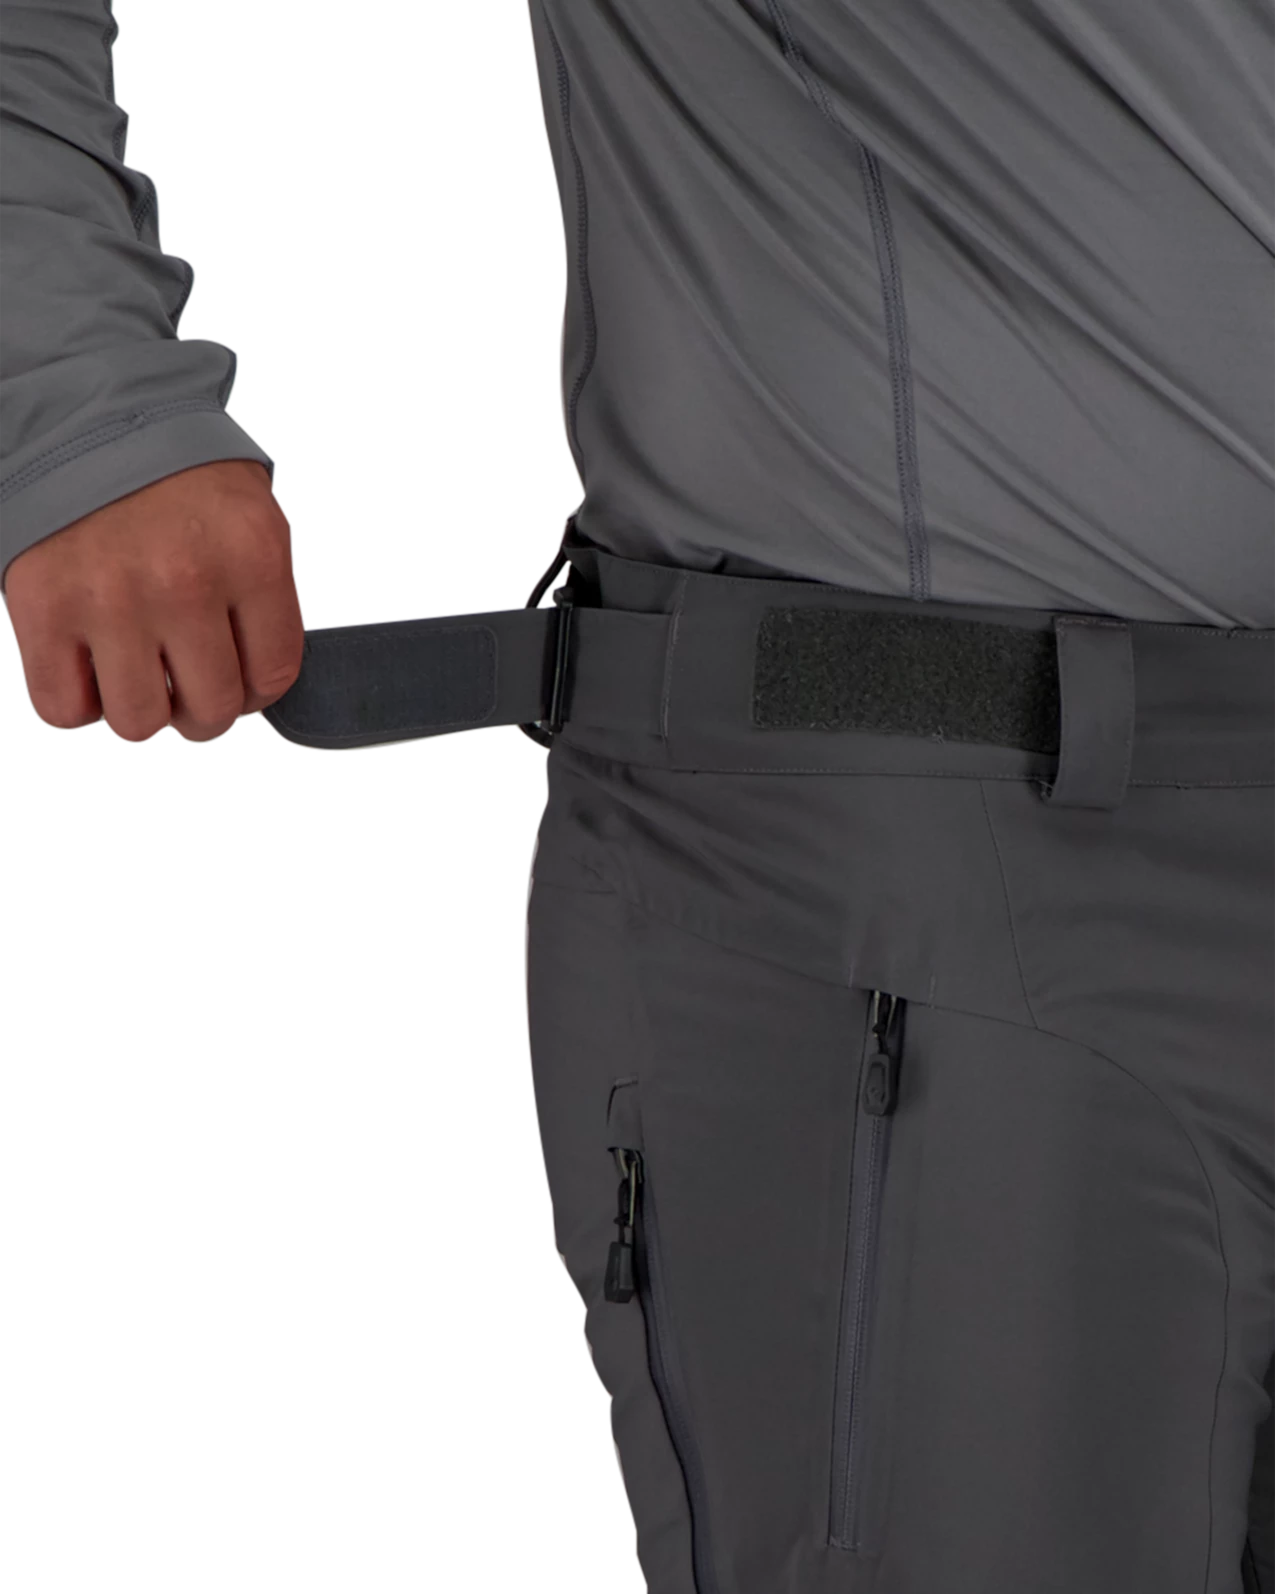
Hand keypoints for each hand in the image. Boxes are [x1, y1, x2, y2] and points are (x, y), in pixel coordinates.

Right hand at [4, 459, 304, 743]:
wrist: (86, 420)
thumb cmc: (175, 477)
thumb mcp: (250, 520)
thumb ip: (263, 601)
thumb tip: (258, 681)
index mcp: (248, 557)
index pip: (273, 675)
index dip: (256, 689)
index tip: (239, 678)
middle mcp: (183, 582)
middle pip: (211, 709)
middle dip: (202, 705)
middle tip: (186, 679)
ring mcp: (111, 599)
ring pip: (139, 721)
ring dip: (142, 707)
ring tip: (138, 669)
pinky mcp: (45, 608)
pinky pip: (66, 708)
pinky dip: (80, 702)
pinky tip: (91, 664)